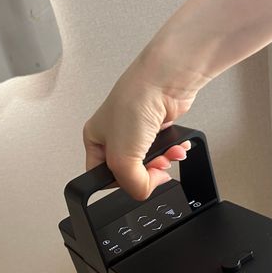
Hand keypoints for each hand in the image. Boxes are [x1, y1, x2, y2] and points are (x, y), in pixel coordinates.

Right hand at [83, 57, 199, 199]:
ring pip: (150, 162)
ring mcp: (137, 131)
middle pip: (130, 171)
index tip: (138, 181)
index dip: (123, 184)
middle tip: (156, 166)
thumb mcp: (123, 157)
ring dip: (163, 163)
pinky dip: (173, 151)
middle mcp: (114, 135)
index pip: (103, 177)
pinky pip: (165, 150)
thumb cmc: (135, 102)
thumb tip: (144, 191)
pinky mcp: (157, 128)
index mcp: (95, 140)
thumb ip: (131, 184)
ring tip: (168, 155)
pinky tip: (176, 147)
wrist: (165, 81)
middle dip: (148, 172)